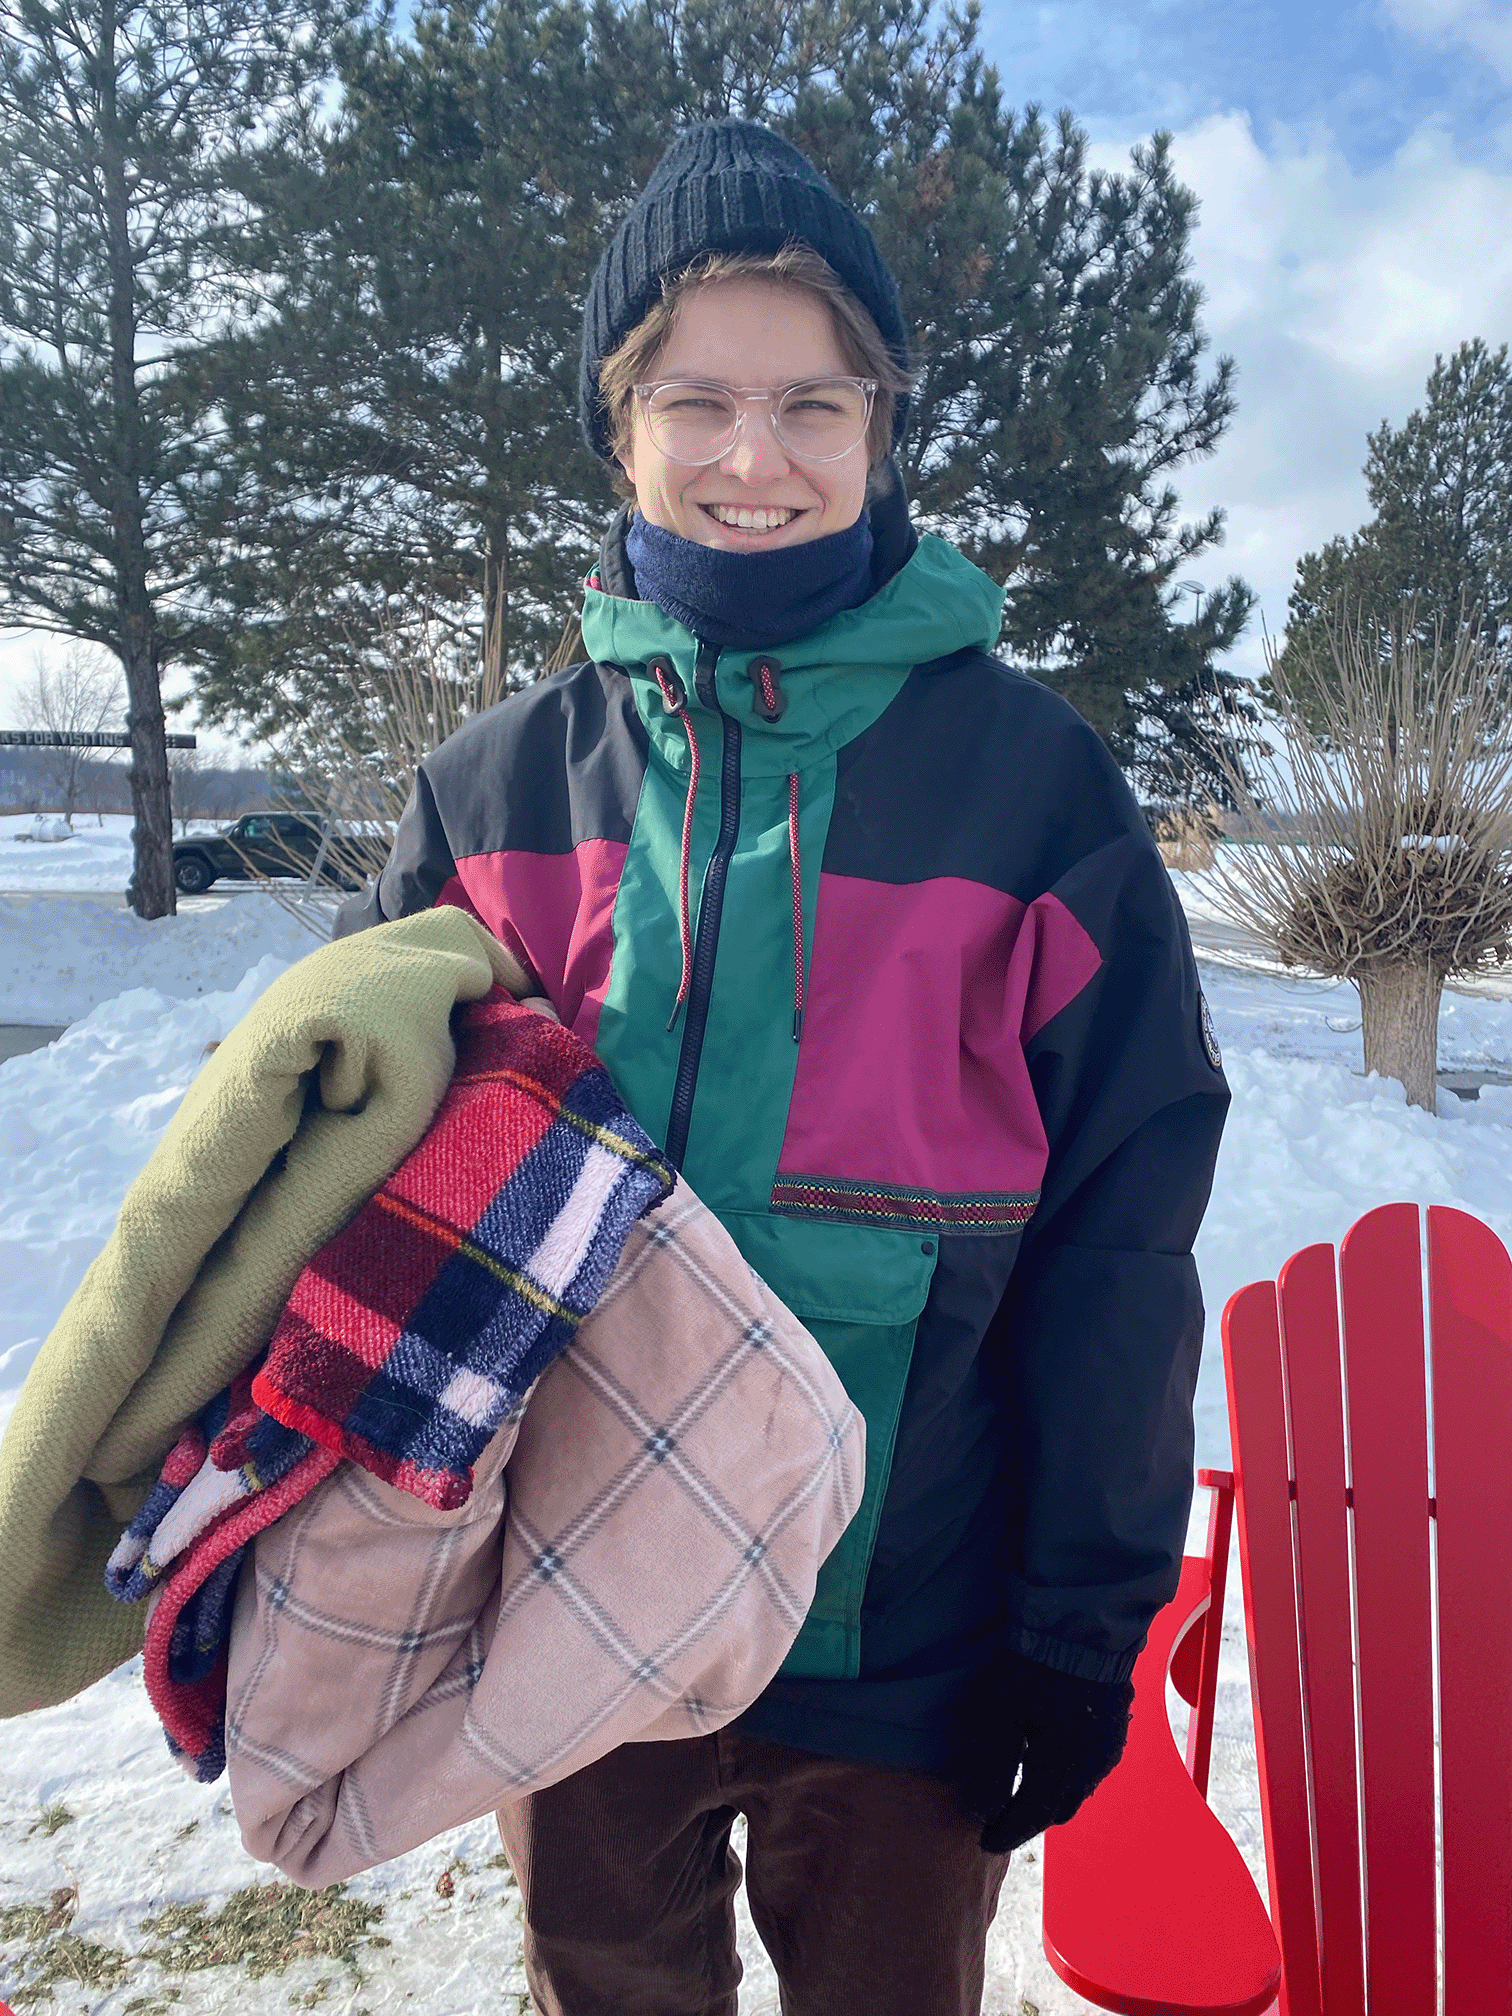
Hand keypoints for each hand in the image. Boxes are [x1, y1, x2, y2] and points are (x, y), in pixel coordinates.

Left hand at [966, 1649, 1134, 1855]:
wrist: (1083, 1629)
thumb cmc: (1034, 1669)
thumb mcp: (999, 1715)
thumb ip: (991, 1766)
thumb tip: (981, 1811)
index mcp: (1062, 1770)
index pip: (1031, 1818)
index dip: (1005, 1832)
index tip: (984, 1842)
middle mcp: (1091, 1768)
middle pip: (1058, 1810)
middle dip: (1030, 1818)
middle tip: (1003, 1816)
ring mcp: (1108, 1749)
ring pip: (1078, 1790)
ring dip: (1052, 1795)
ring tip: (1025, 1786)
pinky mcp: (1115, 1729)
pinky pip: (1090, 1767)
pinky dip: (1069, 1773)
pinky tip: (1054, 1756)